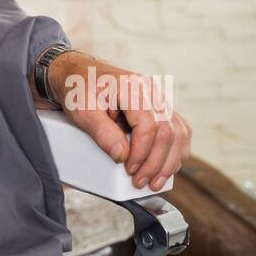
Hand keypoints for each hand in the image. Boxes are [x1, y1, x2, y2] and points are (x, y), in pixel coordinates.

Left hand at [46, 51, 191, 191]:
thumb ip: (101, 132)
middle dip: (157, 163)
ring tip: (155, 181)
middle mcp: (150, 90)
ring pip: (179, 132)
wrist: (76, 73)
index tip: (129, 169)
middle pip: (168, 132)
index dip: (142, 153)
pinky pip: (178, 129)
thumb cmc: (78, 89)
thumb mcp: (81, 110)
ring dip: (170, 161)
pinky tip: (165, 166)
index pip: (149, 125)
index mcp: (132, 87)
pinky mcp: (159, 106)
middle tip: (141, 182)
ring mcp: (157, 97)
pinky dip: (175, 151)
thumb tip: (122, 155)